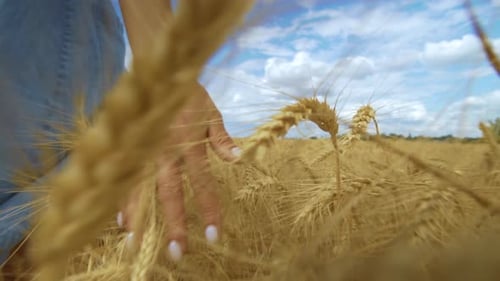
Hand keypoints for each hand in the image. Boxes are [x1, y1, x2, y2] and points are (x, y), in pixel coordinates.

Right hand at [117, 83, 239, 260]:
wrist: (160, 71)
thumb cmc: (190, 95)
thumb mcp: (212, 114)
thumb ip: (222, 140)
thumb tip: (240, 160)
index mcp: (190, 147)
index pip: (203, 185)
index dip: (208, 210)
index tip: (213, 235)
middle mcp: (165, 154)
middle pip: (170, 195)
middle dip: (174, 225)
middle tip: (176, 253)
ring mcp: (144, 152)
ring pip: (141, 190)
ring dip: (140, 219)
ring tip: (136, 246)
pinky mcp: (130, 148)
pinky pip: (123, 176)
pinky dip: (121, 198)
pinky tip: (118, 219)